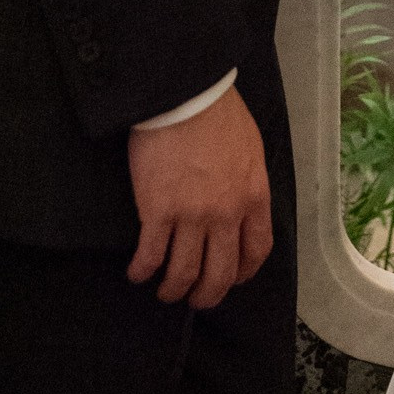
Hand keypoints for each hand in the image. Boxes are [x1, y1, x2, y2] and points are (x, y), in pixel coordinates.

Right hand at [128, 85, 273, 309]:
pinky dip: (143, 270)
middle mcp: (225, 214)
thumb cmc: (217, 111)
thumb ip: (248, 182)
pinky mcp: (157, 212)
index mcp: (253, 196)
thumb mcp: (250, 147)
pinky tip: (137, 273)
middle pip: (221, 273)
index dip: (243, 272)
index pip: (256, 250)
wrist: (184, 94)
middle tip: (196, 299)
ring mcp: (191, 216)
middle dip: (208, 294)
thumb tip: (240, 202)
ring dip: (173, 289)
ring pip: (184, 272)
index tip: (233, 278)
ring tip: (165, 291)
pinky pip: (151, 255)